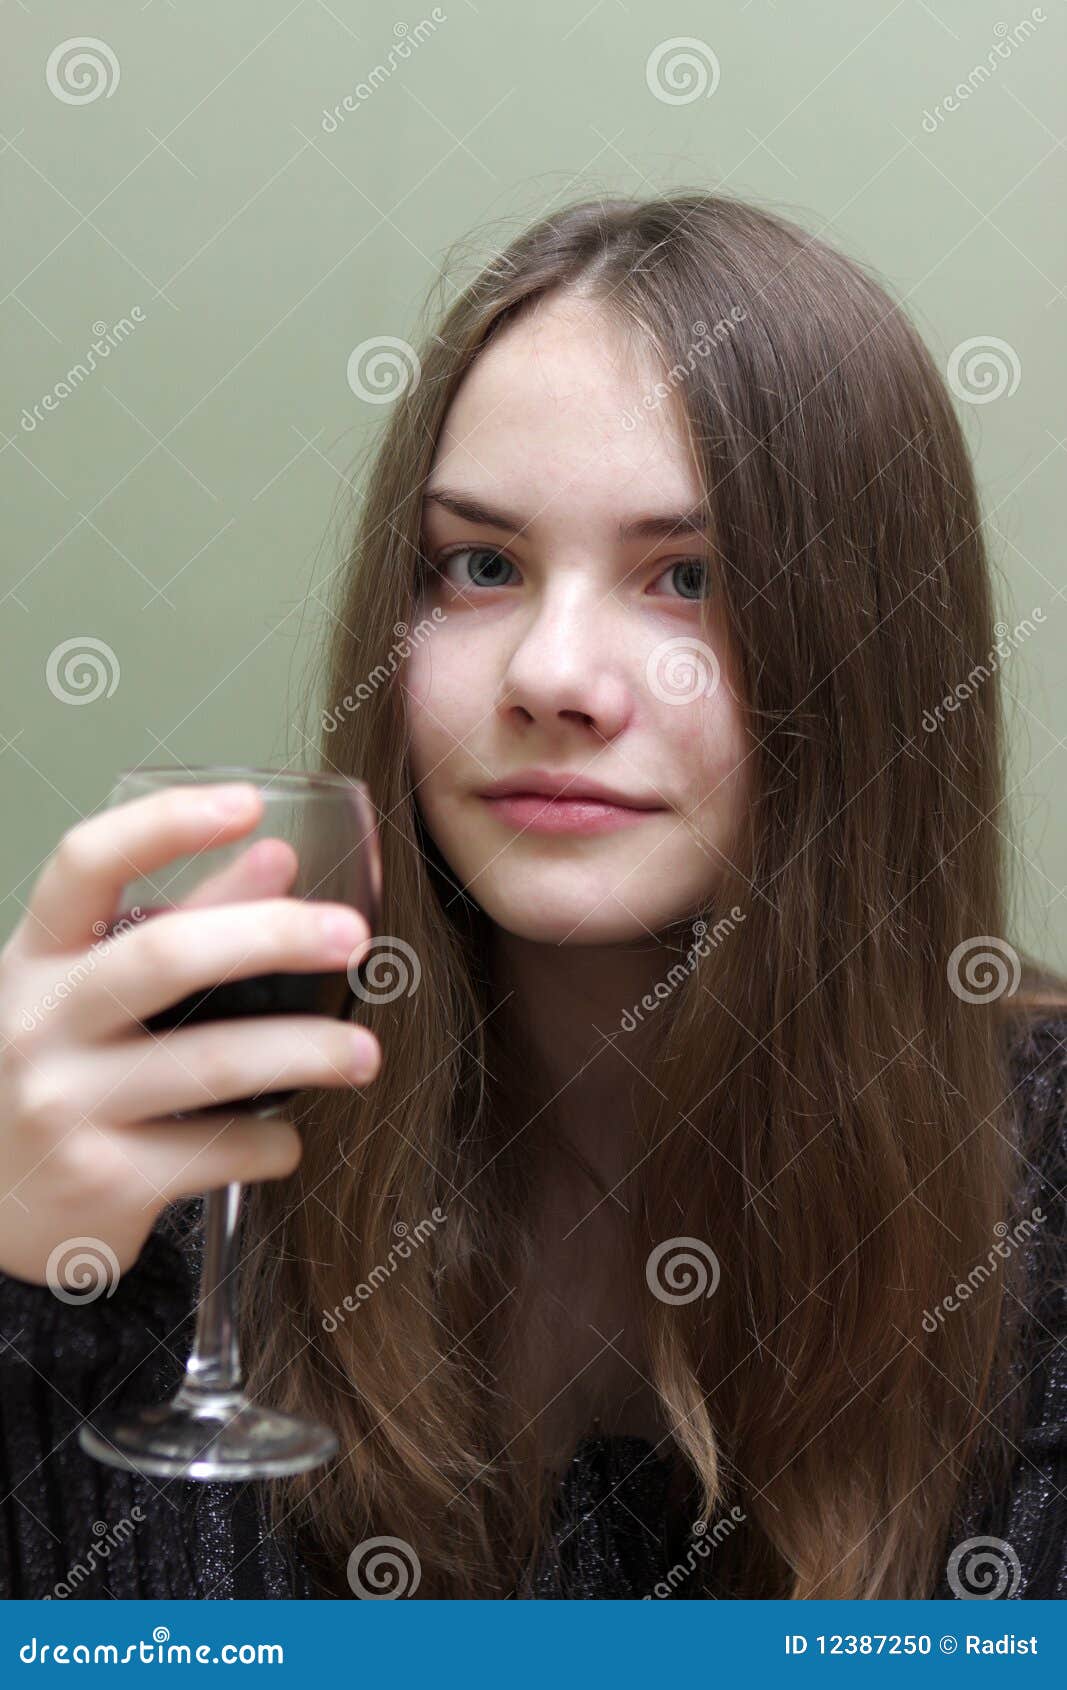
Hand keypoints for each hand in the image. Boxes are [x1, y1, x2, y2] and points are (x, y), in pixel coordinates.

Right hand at [0, 782, 379, 1287]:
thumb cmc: (58, 1074)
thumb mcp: (92, 990)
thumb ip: (187, 920)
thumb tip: (278, 853)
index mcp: (37, 957)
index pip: (86, 864)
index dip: (165, 824)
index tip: (248, 803)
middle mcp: (39, 1024)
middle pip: (165, 955)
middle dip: (274, 937)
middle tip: (353, 936)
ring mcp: (64, 1105)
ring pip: (210, 1062)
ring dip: (306, 1052)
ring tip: (365, 1053)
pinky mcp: (103, 1180)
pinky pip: (217, 1150)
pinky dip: (271, 1141)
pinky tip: (287, 1136)